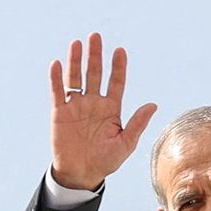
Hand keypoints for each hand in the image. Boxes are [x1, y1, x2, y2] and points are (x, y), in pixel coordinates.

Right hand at [49, 33, 157, 190]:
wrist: (82, 173)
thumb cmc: (106, 160)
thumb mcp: (126, 143)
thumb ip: (137, 123)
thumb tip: (153, 104)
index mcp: (111, 109)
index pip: (116, 82)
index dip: (118, 67)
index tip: (120, 51)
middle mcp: (94, 103)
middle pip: (95, 74)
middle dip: (96, 56)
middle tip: (96, 36)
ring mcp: (76, 106)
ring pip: (76, 78)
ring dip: (76, 61)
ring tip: (77, 43)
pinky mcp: (60, 112)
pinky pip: (58, 92)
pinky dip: (56, 78)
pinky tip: (57, 64)